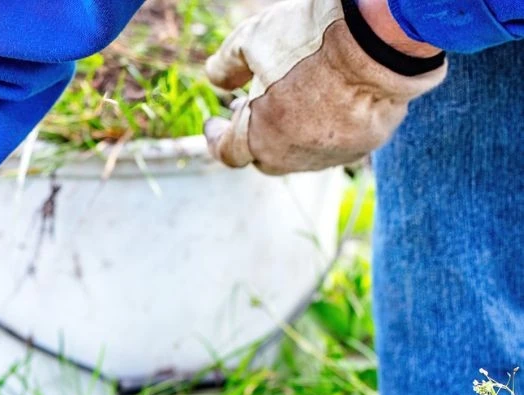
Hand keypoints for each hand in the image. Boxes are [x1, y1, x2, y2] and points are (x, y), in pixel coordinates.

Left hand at [203, 0, 445, 173]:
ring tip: (290, 106)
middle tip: (251, 110)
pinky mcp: (361, 147)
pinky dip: (324, 131)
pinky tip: (326, 106)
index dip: (216, 137)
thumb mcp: (253, 39)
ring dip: (288, 136)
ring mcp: (328, 154)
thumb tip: (215, 81)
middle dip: (252, 137)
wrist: (380, 39)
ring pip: (299, 155)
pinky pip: (335, 145)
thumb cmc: (310, 37)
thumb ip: (225, 65)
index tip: (213, 123)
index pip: (226, 151)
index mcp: (257, 135)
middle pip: (262, 158)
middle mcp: (289, 155)